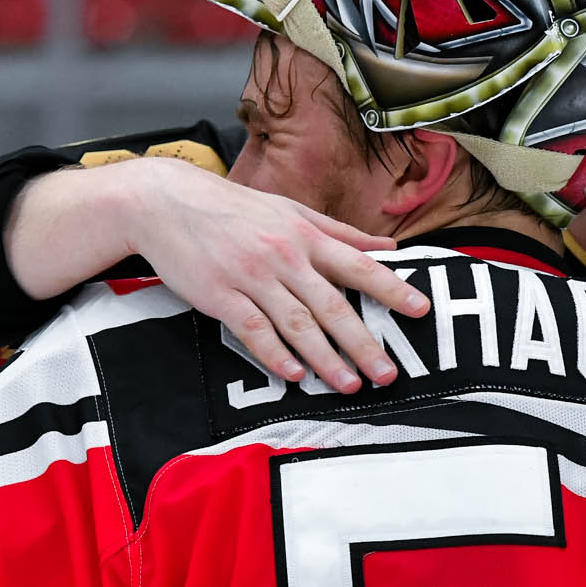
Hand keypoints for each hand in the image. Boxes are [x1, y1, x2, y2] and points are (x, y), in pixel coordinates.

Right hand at [114, 158, 429, 390]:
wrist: (166, 202)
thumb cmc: (233, 208)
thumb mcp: (290, 210)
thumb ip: (340, 232)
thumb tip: (387, 245)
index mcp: (305, 235)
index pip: (357, 265)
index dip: (390, 288)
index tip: (419, 309)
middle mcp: (284, 256)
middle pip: (331, 306)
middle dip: (363, 342)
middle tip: (388, 373)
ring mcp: (251, 277)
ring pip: (296, 324)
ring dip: (325, 358)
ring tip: (350, 384)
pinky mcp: (220, 295)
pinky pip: (253, 329)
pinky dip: (274, 354)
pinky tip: (294, 375)